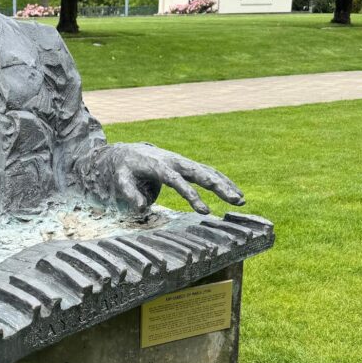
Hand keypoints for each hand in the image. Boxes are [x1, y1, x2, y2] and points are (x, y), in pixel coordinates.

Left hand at [105, 143, 244, 214]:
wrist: (129, 152)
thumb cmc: (124, 169)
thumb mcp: (120, 180)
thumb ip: (130, 193)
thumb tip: (142, 209)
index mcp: (159, 166)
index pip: (178, 181)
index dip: (191, 196)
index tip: (204, 211)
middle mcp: (175, 162)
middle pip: (200, 173)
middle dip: (219, 187)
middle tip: (235, 200)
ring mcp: (183, 162)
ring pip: (208, 171)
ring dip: (225, 184)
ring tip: (241, 200)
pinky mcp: (187, 166)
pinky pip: (208, 172)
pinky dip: (222, 181)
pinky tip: (235, 192)